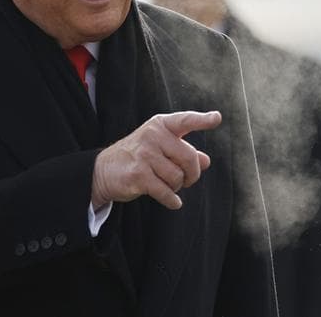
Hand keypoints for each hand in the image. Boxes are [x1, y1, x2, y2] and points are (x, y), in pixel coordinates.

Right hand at [91, 111, 218, 209]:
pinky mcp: (138, 175)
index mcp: (160, 125)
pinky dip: (172, 200)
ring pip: (178, 177)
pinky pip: (166, 192)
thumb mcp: (159, 148)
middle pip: (189, 158)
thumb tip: (206, 161)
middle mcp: (152, 136)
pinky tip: (173, 202)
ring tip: (168, 186)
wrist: (103, 171)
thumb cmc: (137, 157)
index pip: (185, 120)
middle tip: (187, 180)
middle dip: (192, 174)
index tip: (217, 118)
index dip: (202, 120)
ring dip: (177, 187)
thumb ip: (183, 152)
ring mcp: (144, 154)